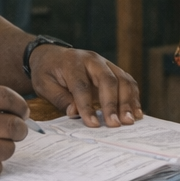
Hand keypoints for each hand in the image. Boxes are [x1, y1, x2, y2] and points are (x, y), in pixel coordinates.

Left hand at [27, 45, 141, 126]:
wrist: (52, 55)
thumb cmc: (47, 72)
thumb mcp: (44, 85)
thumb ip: (59, 98)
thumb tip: (75, 113)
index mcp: (73, 62)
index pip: (82, 86)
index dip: (88, 106)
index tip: (93, 124)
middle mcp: (93, 60)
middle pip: (108, 80)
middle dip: (113, 104)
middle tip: (116, 124)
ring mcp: (106, 63)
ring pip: (123, 80)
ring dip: (128, 101)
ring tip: (129, 121)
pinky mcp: (114, 70)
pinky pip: (128, 82)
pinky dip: (134, 98)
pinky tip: (135, 113)